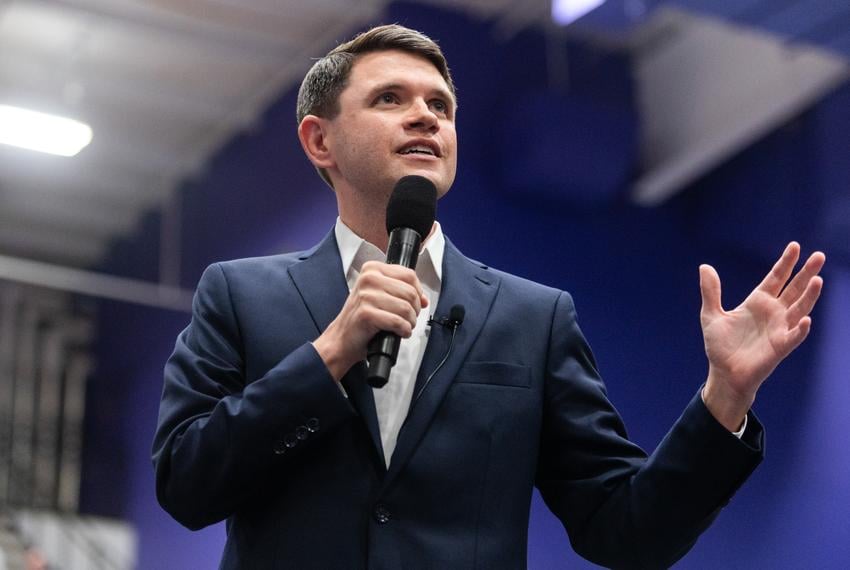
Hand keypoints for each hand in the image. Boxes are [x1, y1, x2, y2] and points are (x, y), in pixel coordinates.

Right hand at [313, 261, 427, 380]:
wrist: (342, 339)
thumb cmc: (361, 318)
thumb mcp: (381, 297)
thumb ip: (403, 292)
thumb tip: (424, 299)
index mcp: (372, 269)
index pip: (409, 275)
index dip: (418, 292)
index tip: (414, 303)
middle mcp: (369, 278)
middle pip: (410, 292)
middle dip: (415, 310)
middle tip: (408, 318)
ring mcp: (366, 295)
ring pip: (406, 308)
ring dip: (410, 322)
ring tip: (403, 326)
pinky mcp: (366, 313)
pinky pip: (397, 321)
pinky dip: (404, 330)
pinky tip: (399, 332)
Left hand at [699, 242, 824, 430]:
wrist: (724, 373)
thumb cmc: (720, 346)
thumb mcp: (711, 315)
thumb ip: (711, 291)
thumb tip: (704, 267)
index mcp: (758, 302)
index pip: (776, 278)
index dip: (785, 263)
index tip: (795, 246)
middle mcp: (773, 313)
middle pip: (794, 289)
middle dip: (806, 273)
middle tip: (819, 256)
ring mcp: (779, 329)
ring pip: (800, 309)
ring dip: (809, 296)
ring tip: (818, 280)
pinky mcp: (780, 347)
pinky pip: (794, 336)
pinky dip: (801, 328)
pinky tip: (807, 319)